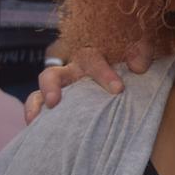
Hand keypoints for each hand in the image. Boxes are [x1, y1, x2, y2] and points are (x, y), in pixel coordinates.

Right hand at [23, 40, 154, 123]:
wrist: (125, 75)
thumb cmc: (130, 59)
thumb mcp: (139, 49)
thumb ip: (141, 51)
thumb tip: (138, 67)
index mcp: (93, 55)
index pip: (94, 59)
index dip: (103, 74)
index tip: (118, 90)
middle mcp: (71, 70)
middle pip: (54, 73)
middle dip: (52, 86)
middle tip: (55, 101)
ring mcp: (61, 85)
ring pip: (39, 92)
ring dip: (37, 102)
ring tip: (37, 118)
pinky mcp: (54, 100)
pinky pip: (37, 103)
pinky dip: (32, 112)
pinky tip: (34, 125)